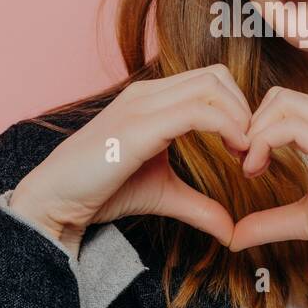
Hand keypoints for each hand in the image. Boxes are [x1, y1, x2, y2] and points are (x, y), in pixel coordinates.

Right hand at [7, 65, 250, 258]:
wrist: (56, 200)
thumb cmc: (102, 191)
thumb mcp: (163, 195)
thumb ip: (199, 205)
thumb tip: (230, 230)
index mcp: (152, 99)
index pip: (210, 80)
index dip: (238, 108)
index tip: (248, 149)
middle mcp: (147, 93)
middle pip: (217, 76)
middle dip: (245, 109)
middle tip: (252, 150)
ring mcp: (142, 105)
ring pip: (211, 87)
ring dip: (241, 118)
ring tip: (246, 155)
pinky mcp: (139, 127)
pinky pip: (197, 113)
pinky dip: (227, 128)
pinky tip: (236, 154)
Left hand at [229, 87, 307, 307]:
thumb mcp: (307, 219)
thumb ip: (271, 220)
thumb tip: (233, 236)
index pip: (286, 104)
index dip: (257, 127)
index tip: (246, 163)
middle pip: (280, 96)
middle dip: (250, 125)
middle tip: (242, 163)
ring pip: (283, 104)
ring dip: (254, 133)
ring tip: (249, 168)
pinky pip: (292, 128)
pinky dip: (264, 143)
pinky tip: (257, 170)